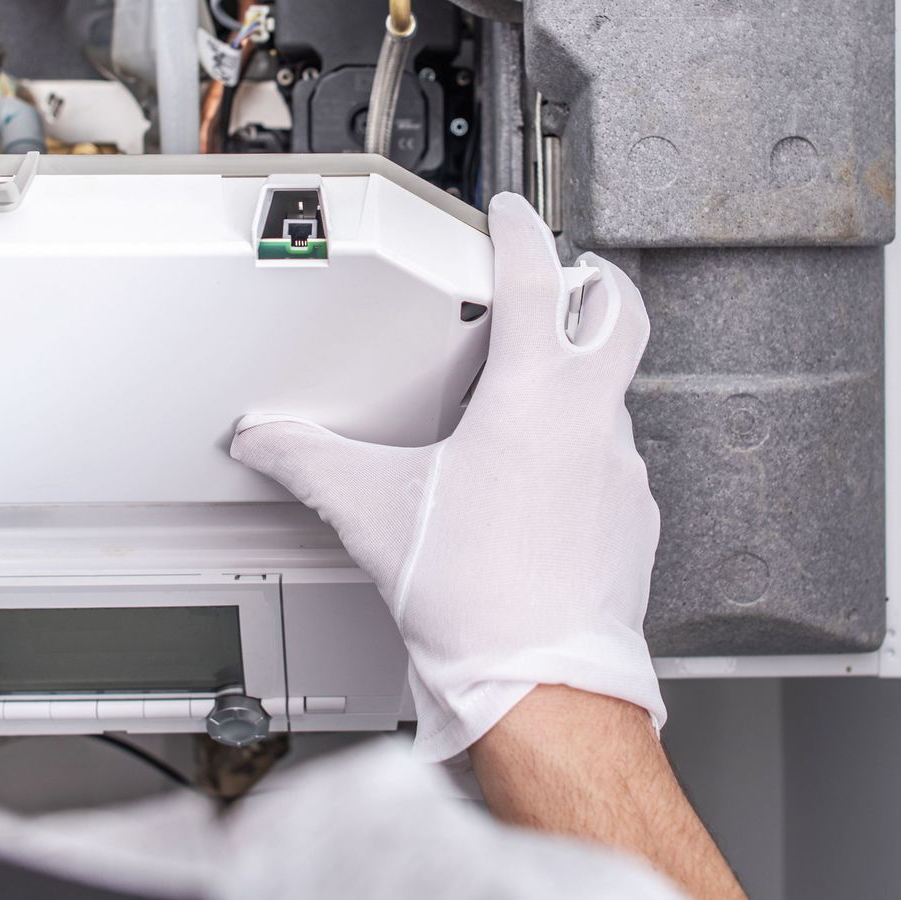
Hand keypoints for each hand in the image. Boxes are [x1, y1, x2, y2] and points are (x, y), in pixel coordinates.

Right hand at [231, 193, 663, 759]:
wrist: (543, 685)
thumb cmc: (476, 601)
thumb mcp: (373, 513)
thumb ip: (309, 462)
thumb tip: (265, 440)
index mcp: (532, 397)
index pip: (538, 278)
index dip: (522, 231)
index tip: (513, 214)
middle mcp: (591, 421)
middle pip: (619, 313)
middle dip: (597, 281)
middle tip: (569, 275)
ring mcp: (623, 470)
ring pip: (614, 393)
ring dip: (581, 379)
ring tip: (529, 399)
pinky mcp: (634, 518)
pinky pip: (614, 461)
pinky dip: (583, 451)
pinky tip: (542, 485)